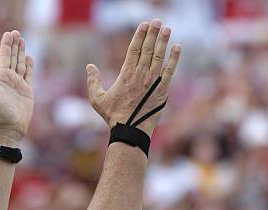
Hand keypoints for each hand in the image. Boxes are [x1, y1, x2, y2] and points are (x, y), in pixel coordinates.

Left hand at [0, 30, 33, 146]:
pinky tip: (29, 58)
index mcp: (0, 77)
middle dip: (14, 45)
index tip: (9, 33)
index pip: (3, 56)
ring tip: (22, 40)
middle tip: (16, 33)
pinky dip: (29, 66)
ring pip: (20, 64)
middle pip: (12, 57)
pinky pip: (29, 75)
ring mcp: (18, 85)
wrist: (9, 129)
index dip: (6, 44)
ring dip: (21, 52)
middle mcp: (9, 79)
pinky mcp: (27, 92)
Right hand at [86, 19, 180, 136]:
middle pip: (148, 49)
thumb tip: (89, 66)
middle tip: (157, 21)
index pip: (134, 50)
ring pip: (159, 57)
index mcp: (125, 75)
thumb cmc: (112, 116)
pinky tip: (177, 48)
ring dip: (163, 41)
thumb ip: (93, 81)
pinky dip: (174, 59)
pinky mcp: (163, 90)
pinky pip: (170, 71)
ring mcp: (153, 82)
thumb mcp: (97, 99)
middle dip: (153, 34)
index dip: (139, 35)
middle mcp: (140, 75)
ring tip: (167, 29)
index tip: (144, 25)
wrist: (129, 130)